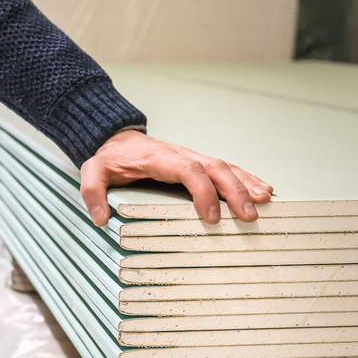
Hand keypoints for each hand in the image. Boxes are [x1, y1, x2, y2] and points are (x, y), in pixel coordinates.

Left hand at [80, 130, 272, 225]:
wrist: (116, 139)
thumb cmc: (109, 159)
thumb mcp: (93, 172)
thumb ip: (93, 192)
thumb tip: (100, 219)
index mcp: (159, 158)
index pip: (188, 170)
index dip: (203, 191)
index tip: (211, 217)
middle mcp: (181, 155)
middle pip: (215, 168)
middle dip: (235, 191)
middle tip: (249, 216)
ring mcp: (192, 158)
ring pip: (225, 167)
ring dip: (246, 183)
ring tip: (265, 202)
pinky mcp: (197, 164)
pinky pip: (225, 169)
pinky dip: (245, 178)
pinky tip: (262, 190)